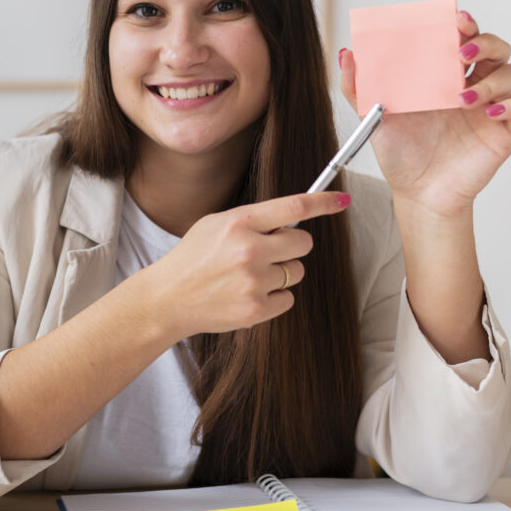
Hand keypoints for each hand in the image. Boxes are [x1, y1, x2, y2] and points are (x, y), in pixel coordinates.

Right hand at [135, 192, 349, 338]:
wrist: (168, 298)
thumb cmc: (193, 258)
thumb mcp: (216, 224)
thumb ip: (253, 220)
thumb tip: (292, 221)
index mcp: (239, 223)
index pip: (294, 207)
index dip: (323, 202)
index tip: (342, 201)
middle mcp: (249, 251)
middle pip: (304, 244)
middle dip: (293, 246)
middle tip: (270, 251)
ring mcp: (254, 283)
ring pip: (296, 272)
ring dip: (281, 273)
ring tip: (249, 276)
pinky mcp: (256, 310)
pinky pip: (288, 298)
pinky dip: (274, 297)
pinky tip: (248, 294)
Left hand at [338, 11, 510, 217]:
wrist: (417, 194)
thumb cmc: (401, 154)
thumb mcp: (373, 117)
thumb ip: (357, 87)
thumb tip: (346, 54)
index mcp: (444, 77)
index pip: (464, 39)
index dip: (465, 25)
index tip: (455, 20)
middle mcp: (472, 88)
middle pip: (495, 48)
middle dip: (484, 42)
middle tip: (461, 52)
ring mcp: (491, 109)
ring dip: (492, 78)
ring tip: (462, 99)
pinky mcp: (505, 132)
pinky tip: (490, 113)